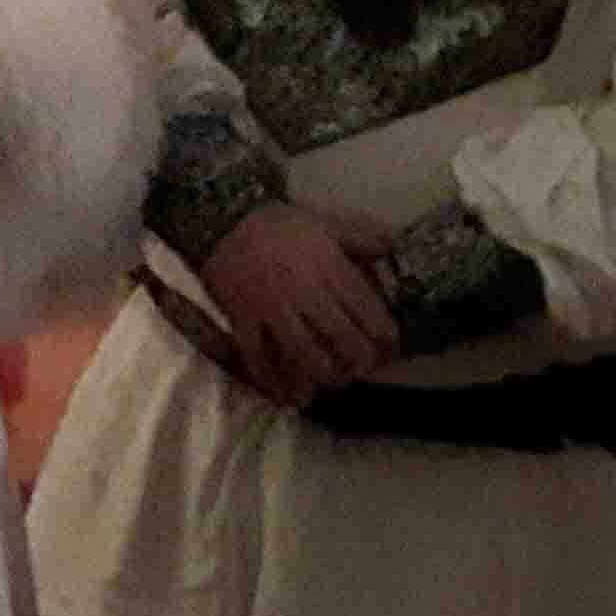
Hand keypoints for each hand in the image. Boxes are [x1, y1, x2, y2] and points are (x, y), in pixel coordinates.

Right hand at [195, 202, 398, 405]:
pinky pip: (257, 357)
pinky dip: (272, 379)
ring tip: (329, 382)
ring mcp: (272, 310)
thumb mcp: (326, 224)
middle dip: (359, 363)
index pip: (368, 312)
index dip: (385, 338)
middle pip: (342, 339)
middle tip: (362, 370)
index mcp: (330, 270)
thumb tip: (392, 250)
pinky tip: (284, 393)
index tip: (391, 350)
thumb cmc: (280, 225)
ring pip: (304, 354)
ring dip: (322, 375)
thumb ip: (361, 239)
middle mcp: (305, 294)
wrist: (223, 221)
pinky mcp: (243, 320)